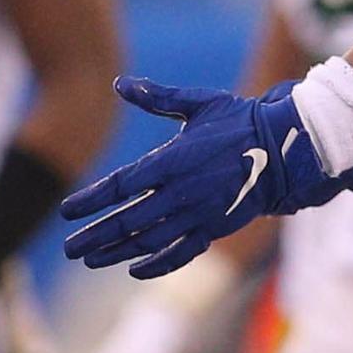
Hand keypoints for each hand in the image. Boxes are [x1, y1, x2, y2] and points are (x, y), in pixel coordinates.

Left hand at [61, 77, 352, 279]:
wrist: (285, 150)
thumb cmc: (239, 121)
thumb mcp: (198, 103)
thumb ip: (157, 96)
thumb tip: (119, 83)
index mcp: (170, 162)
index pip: (119, 186)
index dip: (91, 200)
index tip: (67, 210)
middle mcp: (180, 193)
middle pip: (127, 222)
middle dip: (95, 236)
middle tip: (70, 249)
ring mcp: (197, 215)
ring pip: (149, 241)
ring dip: (117, 252)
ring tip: (91, 259)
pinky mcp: (214, 229)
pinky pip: (180, 253)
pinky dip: (156, 265)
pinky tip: (134, 270)